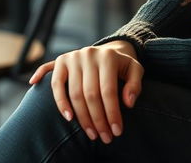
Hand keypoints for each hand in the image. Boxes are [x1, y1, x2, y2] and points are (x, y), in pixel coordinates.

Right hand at [28, 40, 142, 143]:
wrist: (103, 52)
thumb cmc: (120, 66)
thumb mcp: (134, 70)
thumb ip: (135, 84)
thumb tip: (128, 103)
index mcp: (108, 56)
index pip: (108, 90)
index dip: (112, 113)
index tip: (116, 131)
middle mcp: (89, 54)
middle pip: (91, 95)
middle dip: (98, 120)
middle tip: (104, 137)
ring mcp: (73, 57)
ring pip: (74, 94)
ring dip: (82, 118)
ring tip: (91, 133)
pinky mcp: (61, 61)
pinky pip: (56, 84)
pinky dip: (60, 102)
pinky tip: (68, 118)